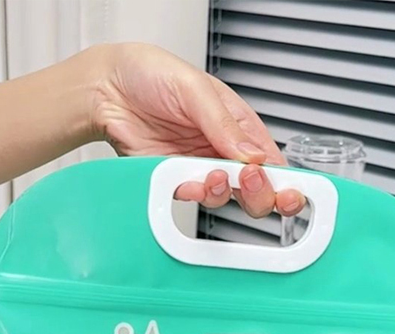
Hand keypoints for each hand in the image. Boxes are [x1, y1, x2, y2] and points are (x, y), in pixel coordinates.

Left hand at [85, 43, 305, 218]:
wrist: (106, 88)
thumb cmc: (151, 74)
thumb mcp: (196, 89)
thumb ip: (225, 125)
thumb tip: (253, 156)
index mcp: (238, 127)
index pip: (272, 161)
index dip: (284, 181)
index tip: (288, 191)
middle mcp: (222, 151)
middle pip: (256, 189)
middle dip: (260, 194)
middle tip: (250, 181)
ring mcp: (199, 169)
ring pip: (225, 198)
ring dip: (222, 192)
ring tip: (212, 174)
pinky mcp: (174, 181)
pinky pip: (190, 197)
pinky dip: (193, 194)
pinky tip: (190, 180)